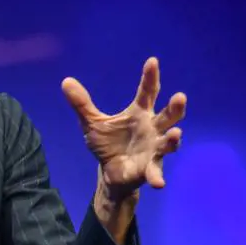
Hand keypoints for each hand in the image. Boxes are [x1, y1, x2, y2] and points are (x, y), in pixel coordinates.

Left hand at [61, 57, 185, 198]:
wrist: (110, 172)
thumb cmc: (108, 143)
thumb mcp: (92, 123)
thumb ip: (82, 104)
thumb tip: (65, 81)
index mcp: (139, 113)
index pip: (147, 92)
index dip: (150, 77)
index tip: (152, 61)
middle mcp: (152, 129)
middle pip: (168, 116)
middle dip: (175, 108)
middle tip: (180, 97)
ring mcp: (154, 149)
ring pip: (168, 143)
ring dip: (173, 140)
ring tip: (176, 134)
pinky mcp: (149, 168)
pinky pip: (155, 172)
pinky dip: (157, 176)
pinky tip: (159, 183)